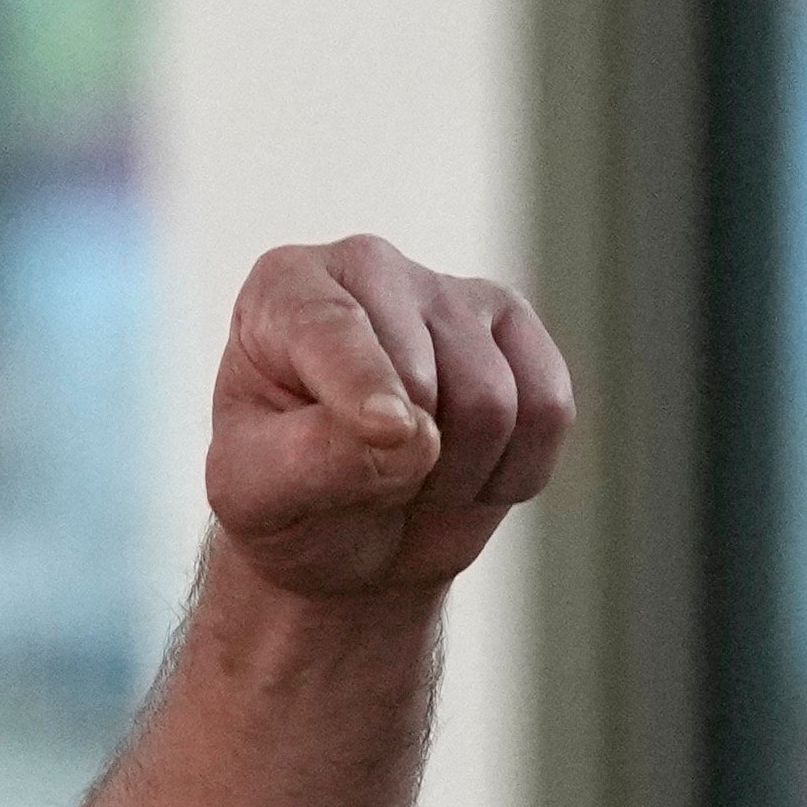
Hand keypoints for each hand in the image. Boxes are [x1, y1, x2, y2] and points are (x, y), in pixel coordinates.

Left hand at [205, 235, 573, 599]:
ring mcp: (452, 295)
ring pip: (494, 402)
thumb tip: (411, 433)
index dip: (366, 387)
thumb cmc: (283, 502)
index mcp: (284, 291)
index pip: (332, 327)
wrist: (342, 536)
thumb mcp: (258, 497)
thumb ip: (314, 459)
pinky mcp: (517, 332)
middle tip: (361, 487)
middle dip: (401, 464)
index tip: (384, 434)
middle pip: (424, 378)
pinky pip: (548, 412)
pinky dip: (509, 474)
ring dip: (454, 477)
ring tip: (407, 480)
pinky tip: (463, 474)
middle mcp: (371, 269)